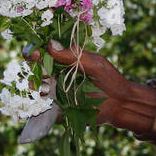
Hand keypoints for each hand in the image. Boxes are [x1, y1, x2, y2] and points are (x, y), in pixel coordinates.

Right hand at [32, 40, 155, 136]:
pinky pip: (42, 110)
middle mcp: (57, 76)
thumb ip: (73, 55)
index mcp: (65, 61)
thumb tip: (50, 44)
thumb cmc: (110, 79)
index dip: (35, 51)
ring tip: (45, 89)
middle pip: (36, 70)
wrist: (120, 104)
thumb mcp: (94, 64)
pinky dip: (37, 108)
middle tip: (45, 73)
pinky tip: (41, 105)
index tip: (34, 53)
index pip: (44, 53)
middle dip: (35, 70)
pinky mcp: (58, 110)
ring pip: (36, 89)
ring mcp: (56, 93)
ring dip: (35, 87)